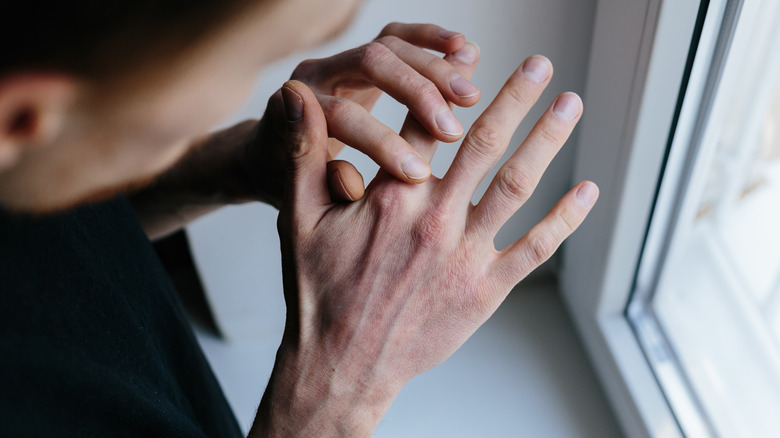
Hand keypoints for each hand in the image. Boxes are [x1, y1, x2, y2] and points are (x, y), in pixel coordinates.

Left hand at [243, 23, 480, 206]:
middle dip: (415, 94)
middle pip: (368, 65)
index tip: (418, 173)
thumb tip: (351, 181)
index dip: (380, 142)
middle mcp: (315, 75)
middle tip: (452, 130)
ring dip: (434, 68)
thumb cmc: (284, 180)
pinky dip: (431, 39)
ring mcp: (340, 60)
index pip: (341, 115)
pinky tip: (463, 48)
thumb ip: (323, 187)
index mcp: (293, 110)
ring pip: (389, 45)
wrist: (270, 153)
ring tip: (470, 95)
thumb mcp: (296, 194)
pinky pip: (399, 36)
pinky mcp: (364, 57)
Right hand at [252, 55, 597, 436]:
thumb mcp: (298, 219)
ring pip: (517, 184)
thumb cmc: (319, 295)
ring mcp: (465, 254)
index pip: (428, 124)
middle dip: (516, 97)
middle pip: (484, 143)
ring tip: (571, 104)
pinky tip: (586, 191)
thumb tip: (295, 96)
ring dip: (548, 140)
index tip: (470, 59)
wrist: (342, 364)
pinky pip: (535, 247)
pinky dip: (565, 218)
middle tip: (542, 65)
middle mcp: (435, 217)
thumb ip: (303, 154)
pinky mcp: (486, 289)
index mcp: (392, 195)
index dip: (450, 85)